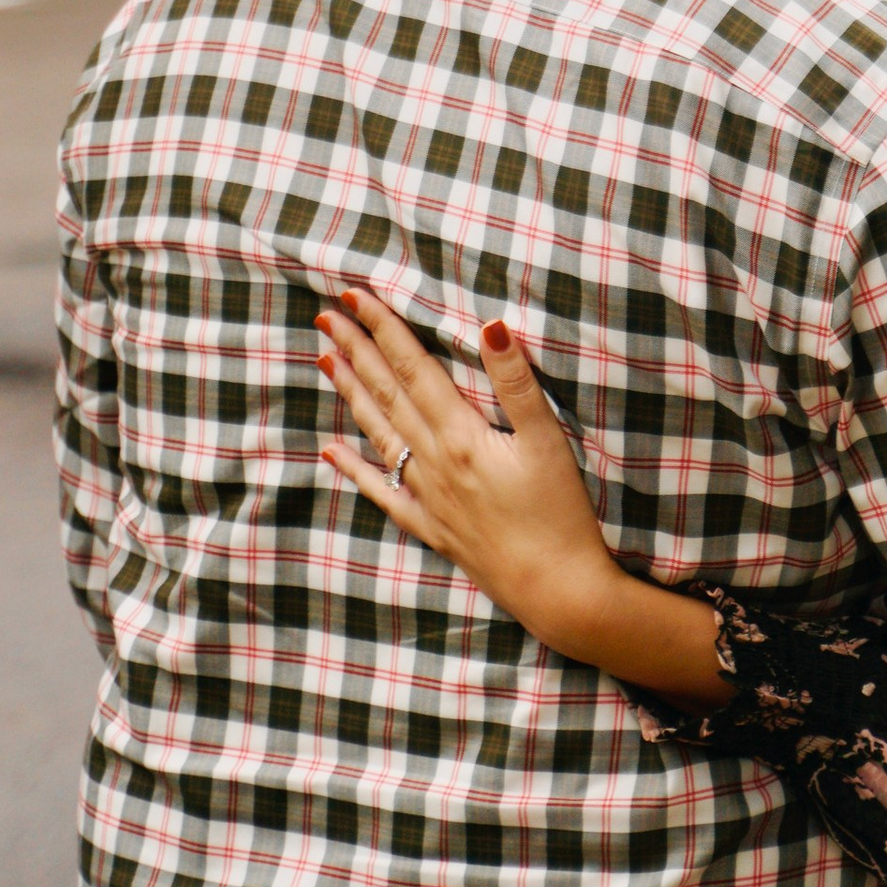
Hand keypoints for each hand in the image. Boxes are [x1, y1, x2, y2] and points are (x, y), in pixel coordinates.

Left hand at [315, 289, 729, 701]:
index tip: (355, 296)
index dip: (383, 329)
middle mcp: (433, 463)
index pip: (412, 368)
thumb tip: (490, 324)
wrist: (557, 590)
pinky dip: (354, 467)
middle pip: (387, 394)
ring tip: (325, 360)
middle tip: (326, 314)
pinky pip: (382, 490)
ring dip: (351, 393)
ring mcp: (427, 496)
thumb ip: (516, 382)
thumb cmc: (560, 515)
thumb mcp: (548, 441)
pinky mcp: (430, 526)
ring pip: (378, 433)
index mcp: (459, 436)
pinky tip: (330, 449)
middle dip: (356, 350)